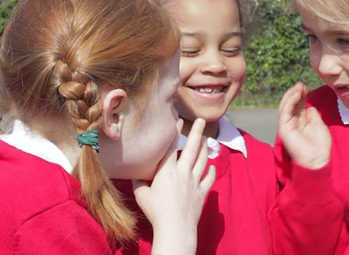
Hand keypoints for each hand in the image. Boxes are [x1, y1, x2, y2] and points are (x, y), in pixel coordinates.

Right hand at [133, 118, 214, 254]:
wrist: (175, 228)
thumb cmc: (156, 212)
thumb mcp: (142, 196)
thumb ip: (140, 183)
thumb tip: (136, 176)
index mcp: (167, 171)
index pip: (171, 147)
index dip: (175, 132)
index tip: (179, 120)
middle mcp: (183, 172)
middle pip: (192, 148)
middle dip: (197, 133)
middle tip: (201, 121)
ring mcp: (194, 182)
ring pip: (202, 160)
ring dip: (205, 148)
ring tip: (207, 139)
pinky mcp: (202, 192)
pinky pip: (208, 179)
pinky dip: (211, 171)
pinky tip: (212, 166)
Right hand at [278, 82, 331, 168]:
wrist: (317, 160)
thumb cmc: (320, 147)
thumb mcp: (319, 125)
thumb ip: (313, 115)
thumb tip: (309, 106)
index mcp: (301, 123)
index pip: (298, 106)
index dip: (301, 96)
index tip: (305, 87)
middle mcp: (293, 123)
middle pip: (291, 104)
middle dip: (296, 93)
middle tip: (301, 84)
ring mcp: (287, 125)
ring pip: (286, 106)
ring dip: (291, 95)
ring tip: (298, 87)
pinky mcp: (284, 128)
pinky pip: (285, 111)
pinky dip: (289, 101)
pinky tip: (295, 94)